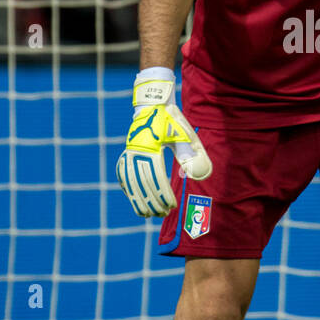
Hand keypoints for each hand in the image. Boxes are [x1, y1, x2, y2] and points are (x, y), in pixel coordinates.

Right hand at [116, 67, 211, 216]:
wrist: (152, 105)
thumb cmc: (170, 120)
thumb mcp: (183, 134)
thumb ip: (189, 153)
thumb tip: (196, 174)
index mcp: (150, 148)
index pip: (156, 179)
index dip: (163, 195)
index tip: (171, 206)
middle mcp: (136, 152)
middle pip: (142, 184)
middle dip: (153, 202)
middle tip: (163, 214)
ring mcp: (128, 154)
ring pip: (131, 183)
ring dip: (139, 200)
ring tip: (148, 214)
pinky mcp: (126, 154)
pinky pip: (124, 176)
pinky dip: (128, 190)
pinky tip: (134, 200)